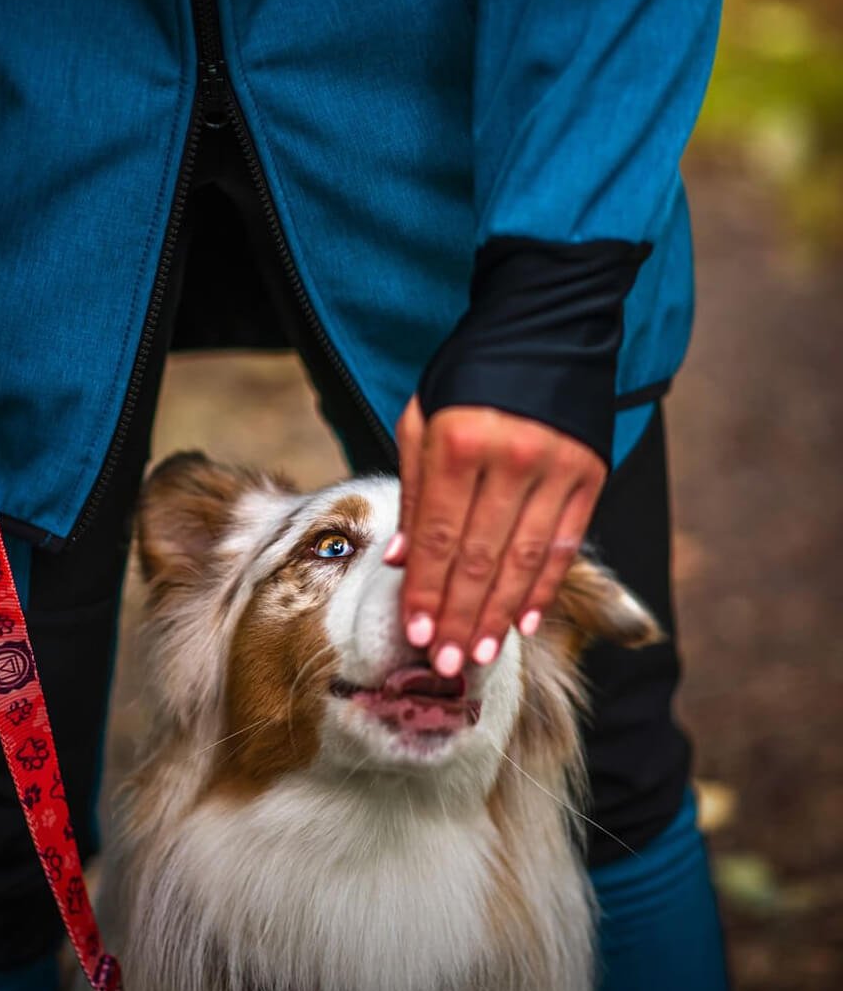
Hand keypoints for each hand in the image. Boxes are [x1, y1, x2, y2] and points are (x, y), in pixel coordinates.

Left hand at [389, 399, 605, 675]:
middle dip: (461, 616)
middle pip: (481, 556)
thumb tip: (400, 559)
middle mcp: (509, 456)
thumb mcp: (423, 418)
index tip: (416, 634)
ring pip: (524, 558)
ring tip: (482, 653)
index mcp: (457, 439)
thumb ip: (413, 489)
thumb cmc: (468, 374)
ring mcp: (555, 467)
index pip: (439, 534)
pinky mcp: (589, 474)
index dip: (428, 589)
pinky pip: (565, 543)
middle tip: (446, 664)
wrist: (544, 327)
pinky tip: (526, 621)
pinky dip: (544, 586)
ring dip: (501, 613)